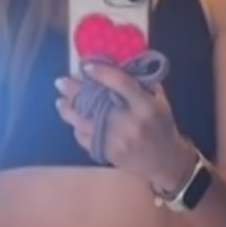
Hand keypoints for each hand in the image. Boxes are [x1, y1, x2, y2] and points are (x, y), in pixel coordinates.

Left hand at [55, 64, 191, 191]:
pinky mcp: (107, 153)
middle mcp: (129, 123)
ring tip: (61, 101)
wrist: (164, 162)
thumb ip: (142, 83)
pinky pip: (85, 139)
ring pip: (84, 123)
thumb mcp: (160, 102)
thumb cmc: (162, 127)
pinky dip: (77, 128)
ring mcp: (116, 141)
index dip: (102, 73)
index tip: (86, 66)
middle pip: (96, 103)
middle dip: (76, 91)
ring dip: (69, 111)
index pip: (122, 84)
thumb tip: (118, 64)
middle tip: (61, 81)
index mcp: (145, 106)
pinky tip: (74, 120)